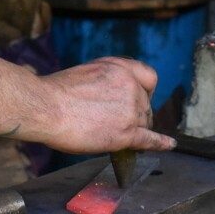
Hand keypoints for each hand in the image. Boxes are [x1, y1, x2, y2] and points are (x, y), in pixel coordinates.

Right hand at [38, 57, 176, 154]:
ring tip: (115, 134)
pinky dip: (161, 143)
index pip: (149, 77)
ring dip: (135, 129)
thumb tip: (114, 97)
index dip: (145, 91)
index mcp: (120, 68)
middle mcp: (130, 86)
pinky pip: (149, 139)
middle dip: (135, 114)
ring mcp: (130, 110)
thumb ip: (108, 81)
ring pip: (145, 123)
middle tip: (115, 122)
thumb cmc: (57, 92)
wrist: (46, 107)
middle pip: (146, 104)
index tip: (140, 98)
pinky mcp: (126, 133)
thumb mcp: (89, 71)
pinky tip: (168, 145)